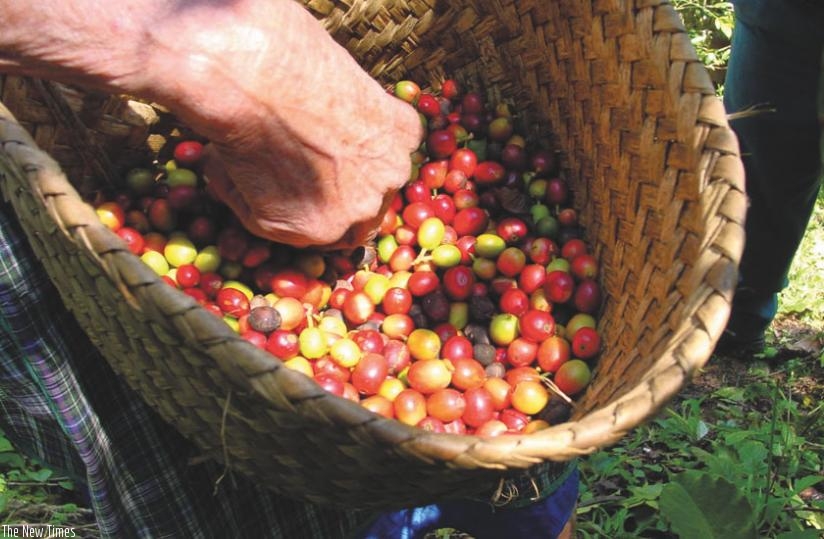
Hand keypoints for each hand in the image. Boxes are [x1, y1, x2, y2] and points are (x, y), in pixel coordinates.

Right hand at [0, 0, 422, 249]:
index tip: (322, 167)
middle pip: (364, 206)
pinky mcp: (316, 231)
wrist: (224, 57)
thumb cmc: (270, 44)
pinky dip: (250, 208)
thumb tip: (309, 108)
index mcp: (405, 130)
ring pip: (319, 223)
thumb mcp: (321, 65)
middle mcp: (395, 176)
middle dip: (317, 189)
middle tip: (278, 166)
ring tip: (247, 153)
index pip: (389, 173)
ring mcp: (362, 207)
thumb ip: (336, 102)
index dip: (347, 170)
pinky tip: (230, 163)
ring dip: (280, 199)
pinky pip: (279, 232)